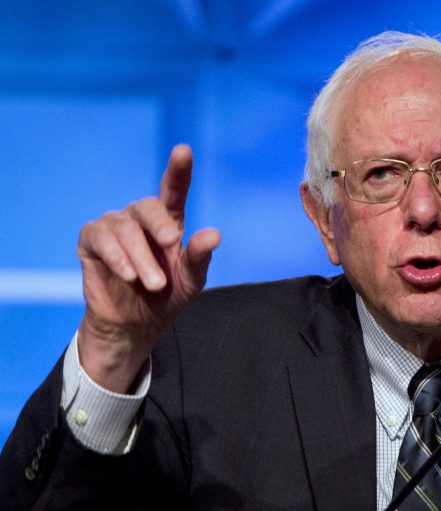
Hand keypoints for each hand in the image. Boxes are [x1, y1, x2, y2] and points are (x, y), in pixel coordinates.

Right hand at [76, 145, 219, 392]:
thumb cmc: (167, 297)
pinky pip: (100, 237)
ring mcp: (113, 226)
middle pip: (148, 206)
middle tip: (171, 247)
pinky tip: (127, 274)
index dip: (178, 170)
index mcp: (169, 222)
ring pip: (125, 227)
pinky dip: (116, 256)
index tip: (183, 150)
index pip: (173, 191)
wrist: (136, 325)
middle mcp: (140, 218)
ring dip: (141, 256)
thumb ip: (199, 257)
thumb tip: (213, 234)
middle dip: (160, 228)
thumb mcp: (190, 281)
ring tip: (152, 283)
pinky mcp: (91, 241)